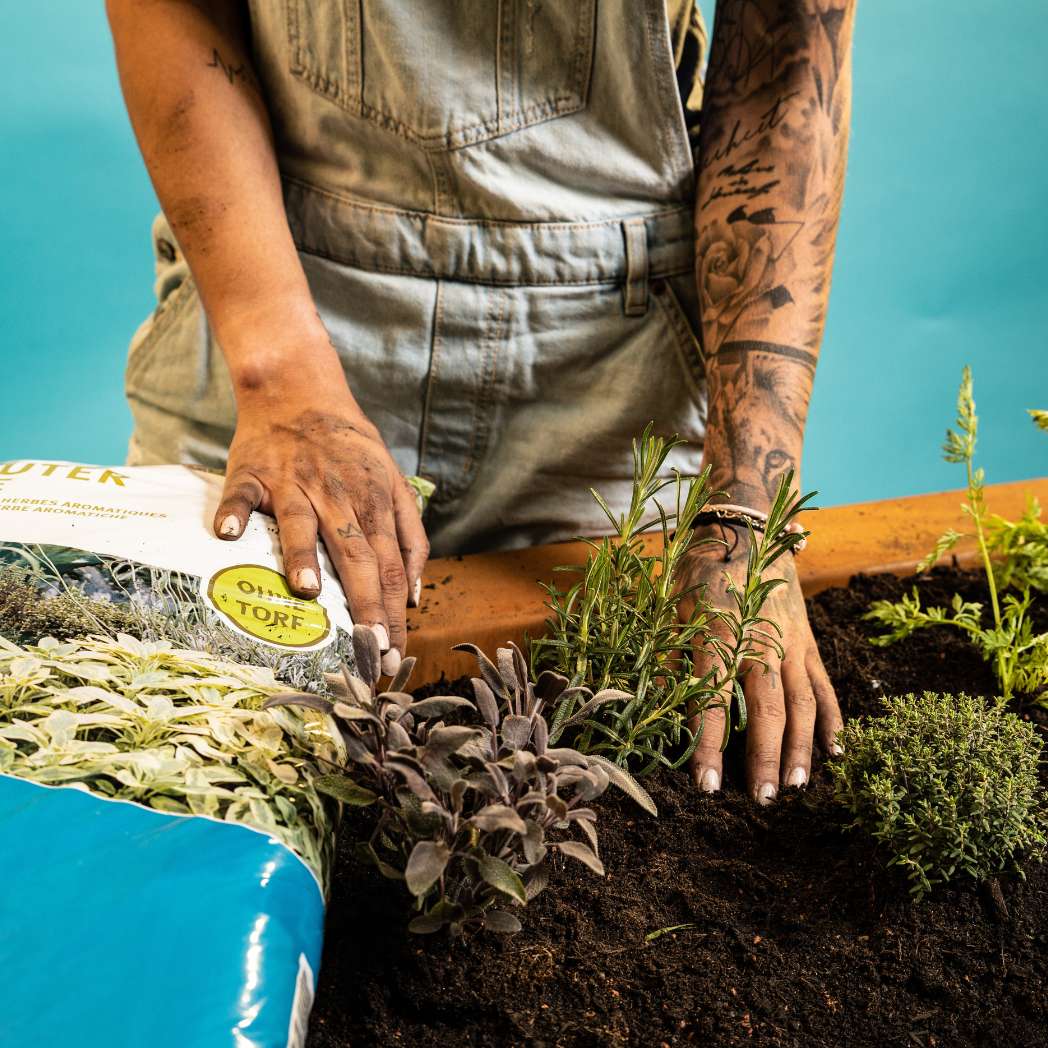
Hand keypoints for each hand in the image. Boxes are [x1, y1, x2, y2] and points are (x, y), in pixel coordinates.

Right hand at [212, 356, 428, 676]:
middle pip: (357, 554)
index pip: (391, 565)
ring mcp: (294, 482)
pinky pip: (242, 494)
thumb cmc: (349, 447)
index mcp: (375, 501)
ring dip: (303, 556)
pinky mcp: (253, 471)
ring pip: (302, 522)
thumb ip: (409, 535)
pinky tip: (230, 535)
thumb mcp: (393, 482)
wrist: (298, 389)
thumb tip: (414, 594)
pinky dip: (235, 513)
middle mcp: (338, 495)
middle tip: (366, 648)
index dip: (393, 610)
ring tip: (309, 591)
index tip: (391, 651)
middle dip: (365, 605)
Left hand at [677, 526, 842, 802]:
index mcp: (719, 635)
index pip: (711, 701)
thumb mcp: (671, 608)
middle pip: (768, 709)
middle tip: (764, 800)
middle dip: (765, 757)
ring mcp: (791, 643)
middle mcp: (761, 642)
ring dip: (801, 748)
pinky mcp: (809, 642)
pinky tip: (836, 752)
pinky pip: (824, 686)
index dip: (708, 746)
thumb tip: (650, 708)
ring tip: (796, 787)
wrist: (749, 529)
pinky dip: (832, 719)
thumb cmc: (700, 571)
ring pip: (802, 702)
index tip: (707, 786)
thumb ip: (665, 658)